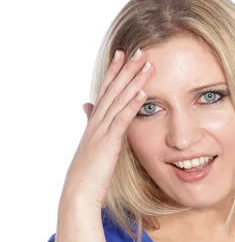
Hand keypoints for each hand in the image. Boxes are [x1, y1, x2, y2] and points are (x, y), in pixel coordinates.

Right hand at [62, 49, 153, 207]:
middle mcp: (97, 121)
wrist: (79, 191)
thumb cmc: (88, 170)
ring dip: (134, 81)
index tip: (123, 53)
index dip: (114, 71)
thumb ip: (91, 122)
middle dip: (127, 69)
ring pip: (119, 100)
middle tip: (140, 50)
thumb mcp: (91, 142)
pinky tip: (143, 93)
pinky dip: (132, 105)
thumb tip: (87, 105)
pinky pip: (122, 120)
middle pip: (113, 89)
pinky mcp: (109, 142)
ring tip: (148, 65)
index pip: (105, 89)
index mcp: (95, 121)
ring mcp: (102, 130)